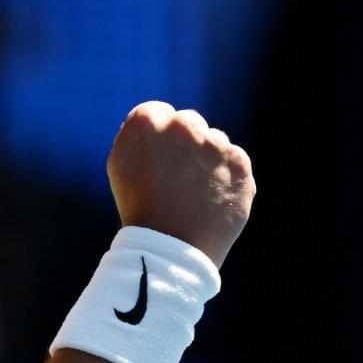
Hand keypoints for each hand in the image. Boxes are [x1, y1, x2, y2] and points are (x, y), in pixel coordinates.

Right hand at [107, 101, 255, 268]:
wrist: (169, 248)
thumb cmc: (139, 207)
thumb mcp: (122, 164)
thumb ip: (140, 136)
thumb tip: (162, 122)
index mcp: (147, 122)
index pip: (158, 113)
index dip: (155, 139)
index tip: (154, 161)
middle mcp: (183, 126)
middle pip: (188, 123)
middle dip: (183, 143)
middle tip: (174, 177)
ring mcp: (216, 145)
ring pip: (214, 141)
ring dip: (206, 159)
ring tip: (192, 193)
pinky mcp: (240, 164)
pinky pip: (234, 161)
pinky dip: (225, 176)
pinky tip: (209, 198)